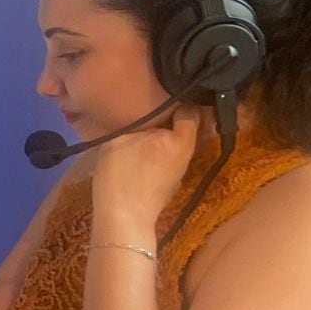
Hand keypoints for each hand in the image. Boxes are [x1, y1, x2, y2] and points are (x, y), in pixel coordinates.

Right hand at [91, 106, 199, 234]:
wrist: (122, 217)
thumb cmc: (123, 174)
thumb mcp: (121, 138)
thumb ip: (133, 121)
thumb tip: (137, 112)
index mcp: (182, 139)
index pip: (189, 109)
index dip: (174, 97)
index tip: (157, 92)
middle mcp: (187, 153)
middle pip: (181, 127)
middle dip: (165, 116)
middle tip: (143, 107)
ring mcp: (178, 171)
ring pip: (171, 143)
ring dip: (158, 134)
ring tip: (138, 127)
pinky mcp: (167, 184)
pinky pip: (163, 158)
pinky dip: (153, 151)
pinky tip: (135, 151)